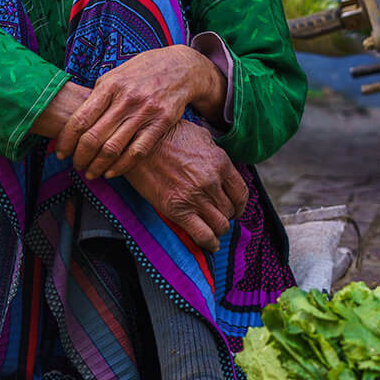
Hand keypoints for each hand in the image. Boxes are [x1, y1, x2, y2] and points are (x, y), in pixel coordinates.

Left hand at [55, 46, 221, 179]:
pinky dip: (121, 166)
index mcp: (109, 85)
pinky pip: (137, 152)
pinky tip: (111, 172)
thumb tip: (75, 119)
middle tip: (75, 165)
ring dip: (97, 166)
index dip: (66, 140)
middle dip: (80, 157)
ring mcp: (145, 112)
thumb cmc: (142, 72)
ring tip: (90, 173)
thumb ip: (98, 95)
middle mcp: (126, 99)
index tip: (59, 153)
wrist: (181, 67)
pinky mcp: (161, 123)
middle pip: (94, 137)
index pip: (80, 119)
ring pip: (113, 148)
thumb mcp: (116, 74)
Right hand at [123, 121, 248, 254]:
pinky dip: (210, 243)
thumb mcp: (200, 136)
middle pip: (230, 211)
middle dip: (226, 216)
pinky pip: (203, 235)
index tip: (235, 208)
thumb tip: (221, 166)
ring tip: (211, 227)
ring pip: (220, 225)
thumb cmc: (167, 136)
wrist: (138, 144)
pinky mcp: (177, 211)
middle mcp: (212, 182)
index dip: (240, 205)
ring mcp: (195, 198)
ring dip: (218, 229)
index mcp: (220, 163)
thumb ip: (216, 153)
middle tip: (217, 215)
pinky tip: (210, 243)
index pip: (241, 194)